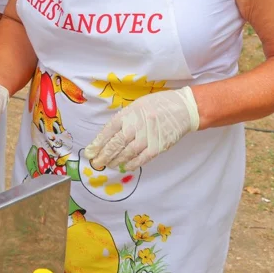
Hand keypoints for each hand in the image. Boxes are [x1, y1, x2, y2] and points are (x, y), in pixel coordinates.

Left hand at [83, 87, 199, 169]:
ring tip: (108, 164)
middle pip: (115, 144)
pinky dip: (131, 164)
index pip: (108, 131)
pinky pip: (140, 159)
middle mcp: (135, 126)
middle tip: (95, 162)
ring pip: (126, 154)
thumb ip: (124, 119)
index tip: (90, 152)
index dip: (97, 143)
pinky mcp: (157, 147)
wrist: (183, 109)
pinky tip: (124, 166)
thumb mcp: (136, 106)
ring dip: (115, 161)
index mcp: (128, 114)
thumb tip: (109, 135)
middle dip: (103, 155)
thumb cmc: (158, 105)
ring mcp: (147, 138)